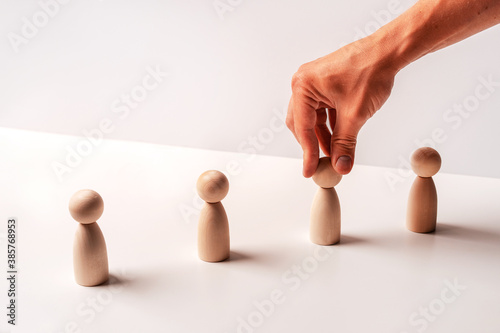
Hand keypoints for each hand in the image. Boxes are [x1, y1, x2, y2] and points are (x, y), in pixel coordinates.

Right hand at [286, 36, 397, 176]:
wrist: (388, 52)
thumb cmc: (370, 72)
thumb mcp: (355, 115)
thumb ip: (344, 143)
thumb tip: (340, 166)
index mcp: (303, 86)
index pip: (302, 127)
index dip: (307, 153)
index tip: (310, 171)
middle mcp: (304, 82)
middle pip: (301, 123)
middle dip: (312, 144)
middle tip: (320, 164)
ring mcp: (314, 82)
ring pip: (312, 118)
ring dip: (322, 136)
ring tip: (334, 153)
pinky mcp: (325, 84)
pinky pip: (322, 109)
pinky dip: (329, 124)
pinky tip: (339, 137)